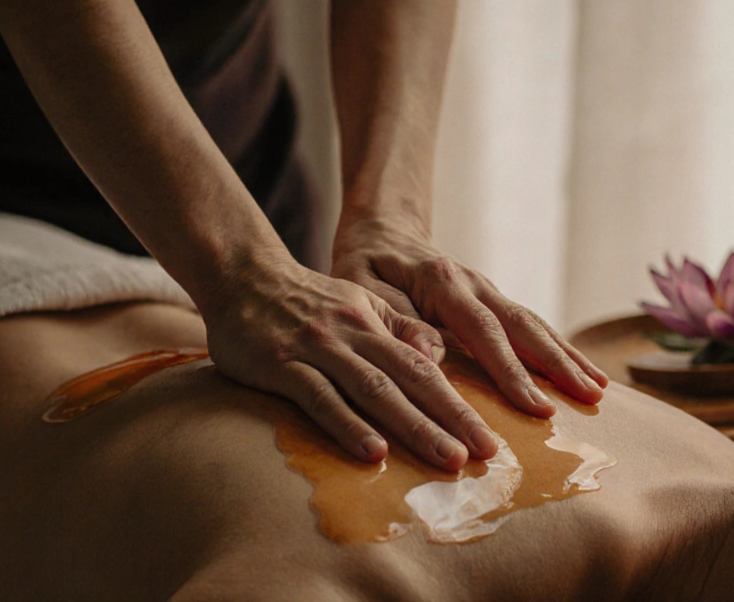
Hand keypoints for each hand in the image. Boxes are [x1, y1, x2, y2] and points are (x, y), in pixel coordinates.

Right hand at [201, 251, 499, 471]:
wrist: (243, 276)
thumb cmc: (308, 302)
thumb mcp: (361, 305)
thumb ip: (399, 330)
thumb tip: (440, 358)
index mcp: (376, 323)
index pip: (427, 368)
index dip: (460, 403)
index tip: (490, 437)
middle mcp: (353, 334)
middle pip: (411, 379)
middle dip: (452, 418)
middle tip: (485, 454)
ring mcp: (317, 349)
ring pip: (373, 389)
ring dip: (413, 425)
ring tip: (447, 457)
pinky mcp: (281, 364)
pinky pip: (318, 397)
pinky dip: (347, 425)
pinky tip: (373, 452)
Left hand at [330, 216, 608, 418]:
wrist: (379, 231)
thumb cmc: (364, 266)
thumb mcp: (361, 290)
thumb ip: (395, 322)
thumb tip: (433, 358)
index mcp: (442, 281)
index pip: (484, 331)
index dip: (512, 371)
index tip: (535, 407)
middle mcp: (474, 283)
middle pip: (524, 325)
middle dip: (558, 365)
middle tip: (589, 399)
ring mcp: (488, 290)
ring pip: (534, 324)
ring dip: (567, 357)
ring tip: (598, 390)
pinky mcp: (492, 300)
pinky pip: (530, 325)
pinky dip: (559, 348)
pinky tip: (583, 371)